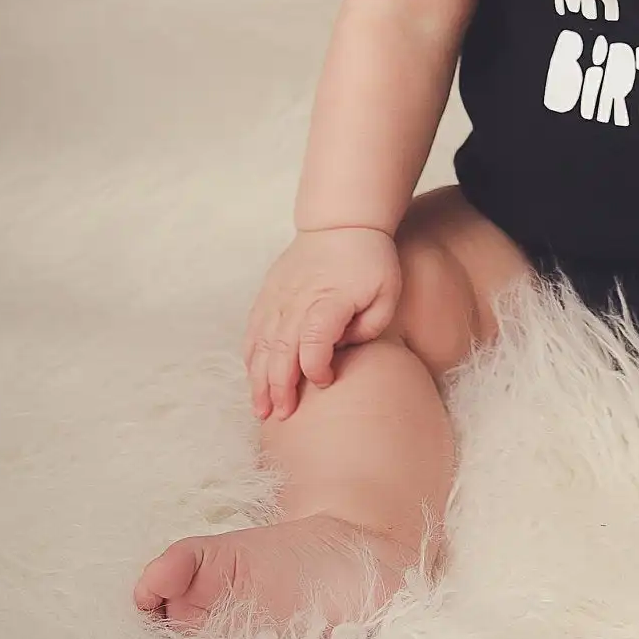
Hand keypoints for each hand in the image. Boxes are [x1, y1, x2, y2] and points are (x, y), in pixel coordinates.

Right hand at [245, 227, 401, 419]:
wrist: (341, 222)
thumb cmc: (370, 259)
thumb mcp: (387, 291)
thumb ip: (371, 327)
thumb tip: (345, 349)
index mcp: (328, 300)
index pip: (314, 342)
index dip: (315, 368)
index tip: (325, 381)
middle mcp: (297, 301)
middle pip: (281, 351)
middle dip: (279, 387)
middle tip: (281, 416)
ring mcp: (278, 298)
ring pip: (262, 345)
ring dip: (259, 379)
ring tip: (262, 409)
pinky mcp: (268, 295)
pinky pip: (254, 331)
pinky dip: (252, 357)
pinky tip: (254, 378)